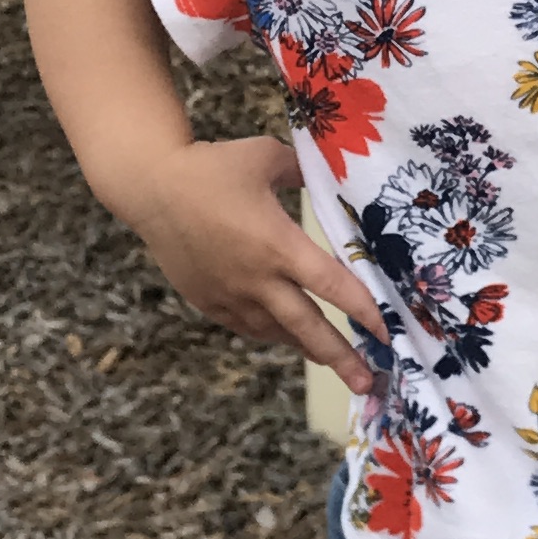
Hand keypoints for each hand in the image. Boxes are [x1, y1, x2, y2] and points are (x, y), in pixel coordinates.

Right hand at [122, 137, 388, 389]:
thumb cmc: (212, 168)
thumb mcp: (267, 157)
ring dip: (308, 348)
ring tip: (334, 361)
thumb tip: (333, 181)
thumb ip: (305, 174)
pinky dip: (272, 332)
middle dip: (341, 357)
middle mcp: (257, 279)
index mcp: (277, 245)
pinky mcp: (209, 302)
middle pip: (308, 327)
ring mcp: (231, 295)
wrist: (150, 189)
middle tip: (367, 381)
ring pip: (278, 332)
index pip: (331, 285)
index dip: (363, 310)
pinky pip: (249, 326)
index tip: (387, 332)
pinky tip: (287, 335)